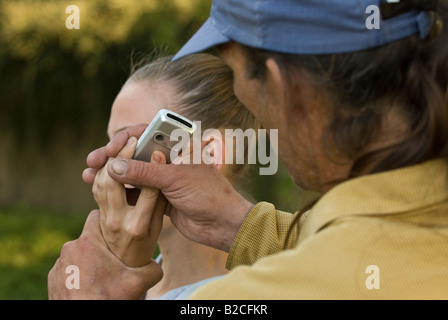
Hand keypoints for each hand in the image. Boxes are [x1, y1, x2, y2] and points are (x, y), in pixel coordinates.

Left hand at [48, 210, 162, 299]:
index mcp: (88, 242)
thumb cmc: (107, 300)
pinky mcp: (53, 279)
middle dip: (102, 246)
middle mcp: (70, 248)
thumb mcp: (138, 283)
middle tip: (116, 262)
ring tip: (104, 277)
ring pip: (80, 253)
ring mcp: (59, 264)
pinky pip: (70, 268)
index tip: (118, 232)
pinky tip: (91, 287)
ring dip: (91, 261)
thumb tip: (156, 264)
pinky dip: (79, 274)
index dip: (109, 221)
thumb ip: (152, 267)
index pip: (96, 215)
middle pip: (90, 237)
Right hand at [83, 124, 252, 251]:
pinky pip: (135, 189)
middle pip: (135, 151)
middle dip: (112, 155)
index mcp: (178, 145)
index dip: (125, 137)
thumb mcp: (175, 180)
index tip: (110, 148)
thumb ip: (144, 172)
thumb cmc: (207, 194)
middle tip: (93, 161)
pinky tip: (100, 191)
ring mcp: (163, 177)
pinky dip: (119, 190)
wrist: (222, 224)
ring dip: (111, 173)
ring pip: (132, 171)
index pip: (146, 132)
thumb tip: (113, 166)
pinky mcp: (158, 196)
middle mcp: (169, 157)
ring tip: (89, 175)